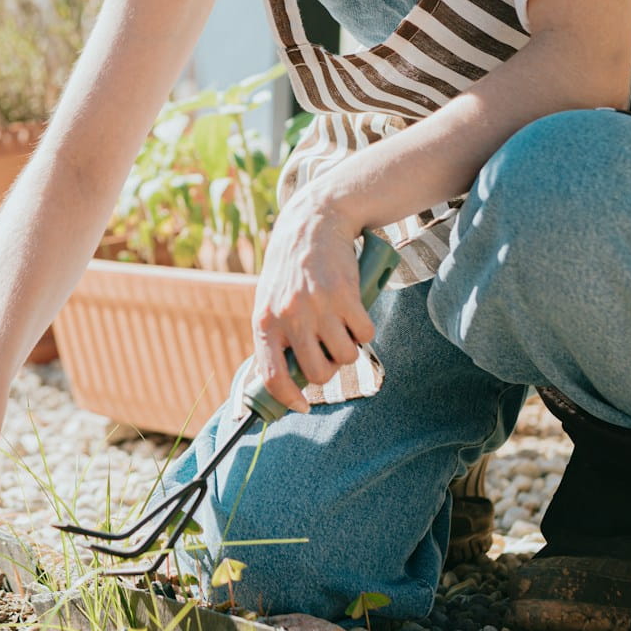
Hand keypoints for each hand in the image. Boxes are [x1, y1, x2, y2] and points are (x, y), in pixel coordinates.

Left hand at [251, 192, 373, 412]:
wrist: (312, 223)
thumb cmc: (291, 269)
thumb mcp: (271, 301)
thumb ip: (277, 335)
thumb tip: (287, 380)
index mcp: (265, 321)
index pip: (272, 376)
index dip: (287, 398)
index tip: (302, 407)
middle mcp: (289, 316)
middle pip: (317, 373)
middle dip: (328, 370)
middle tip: (329, 351)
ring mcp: (318, 306)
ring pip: (344, 357)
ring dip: (348, 348)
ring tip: (341, 326)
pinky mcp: (346, 295)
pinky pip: (365, 334)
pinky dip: (365, 330)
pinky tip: (356, 312)